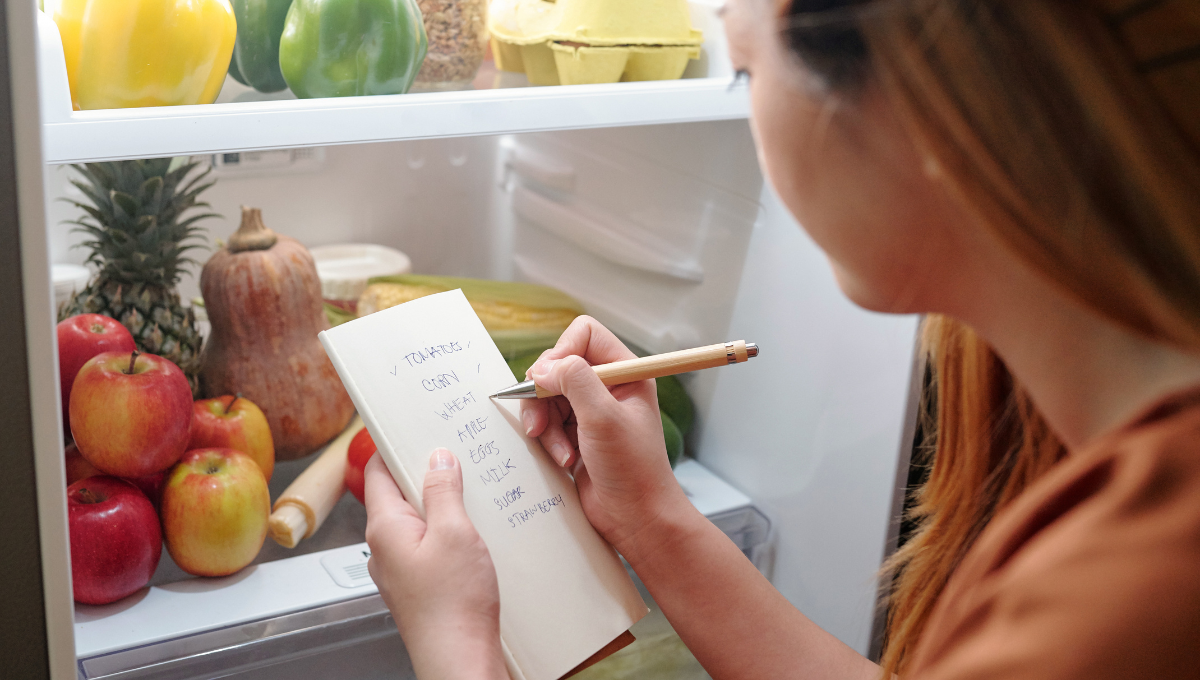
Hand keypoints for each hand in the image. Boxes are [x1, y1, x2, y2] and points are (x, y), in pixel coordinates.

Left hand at [364, 450, 509, 679]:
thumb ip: (443, 490)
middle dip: (426, 474)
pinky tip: (475, 534)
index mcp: (384, 527)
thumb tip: (438, 458)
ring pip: (416, 521)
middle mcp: (384, 547)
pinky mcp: (419, 585)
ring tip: (472, 495)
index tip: (413, 427)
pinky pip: (428, 545)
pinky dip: (448, 532)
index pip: (377, 471)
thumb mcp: (455, 532)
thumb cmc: (452, 605)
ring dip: (441, 505)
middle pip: (398, 494)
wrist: (459, 659)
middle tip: (457, 457)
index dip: (393, 445)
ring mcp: (400, 568)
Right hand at [519, 316, 693, 557]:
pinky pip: (546, 421)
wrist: (635, 517)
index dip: (561, 352)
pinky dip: (547, 439)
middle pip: (558, 365)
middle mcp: (607, 386)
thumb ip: (575, 380)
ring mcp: (590, 410)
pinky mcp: (575, 433)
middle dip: (544, 395)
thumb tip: (543, 368)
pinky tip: (564, 461)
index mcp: (625, 372)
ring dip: (545, 423)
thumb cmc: (633, 469)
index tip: (550, 380)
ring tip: (558, 450)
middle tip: (541, 422)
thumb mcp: (603, 417)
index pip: (584, 334)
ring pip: (546, 395)